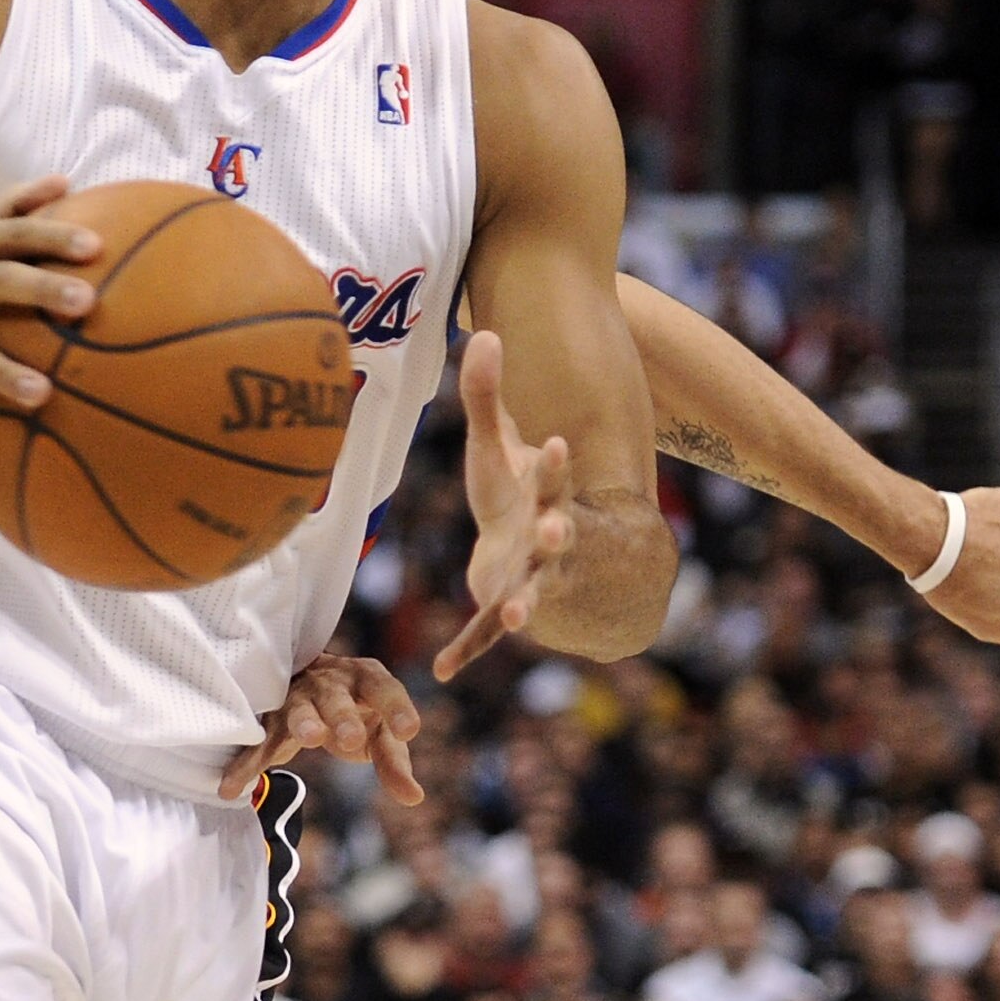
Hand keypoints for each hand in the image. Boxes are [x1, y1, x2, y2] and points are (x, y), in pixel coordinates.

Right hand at [218, 653, 423, 805]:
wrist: (306, 683)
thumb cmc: (355, 710)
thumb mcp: (380, 734)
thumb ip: (394, 763)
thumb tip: (414, 798)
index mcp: (365, 679)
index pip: (385, 689)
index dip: (397, 708)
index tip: (409, 732)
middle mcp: (330, 683)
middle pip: (336, 697)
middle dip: (342, 716)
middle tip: (349, 739)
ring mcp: (297, 698)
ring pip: (297, 710)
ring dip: (302, 723)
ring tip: (307, 741)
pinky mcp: (270, 719)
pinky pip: (259, 742)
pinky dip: (246, 763)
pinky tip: (230, 787)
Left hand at [433, 331, 573, 681]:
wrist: (543, 556)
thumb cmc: (516, 493)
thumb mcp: (500, 448)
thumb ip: (488, 397)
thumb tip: (485, 330)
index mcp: (546, 498)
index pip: (553, 478)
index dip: (552, 464)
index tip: (552, 444)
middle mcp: (547, 543)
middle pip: (556, 537)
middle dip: (556, 535)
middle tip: (556, 531)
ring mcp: (532, 581)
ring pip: (533, 594)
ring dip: (526, 605)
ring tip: (519, 617)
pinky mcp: (505, 608)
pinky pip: (485, 632)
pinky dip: (467, 649)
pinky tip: (443, 670)